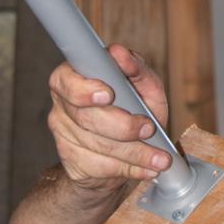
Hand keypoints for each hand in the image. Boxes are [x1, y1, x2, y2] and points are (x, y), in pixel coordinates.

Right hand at [47, 43, 172, 185]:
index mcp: (74, 76)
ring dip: (134, 153)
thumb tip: (120, 54)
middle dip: (123, 126)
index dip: (86, 90)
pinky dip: (129, 169)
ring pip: (97, 146)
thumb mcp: (144, 88)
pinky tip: (146, 169)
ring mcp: (64, 134)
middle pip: (87, 117)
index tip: (108, 95)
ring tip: (160, 158)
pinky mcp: (71, 160)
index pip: (67, 80)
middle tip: (149, 129)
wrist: (121, 151)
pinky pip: (100, 167)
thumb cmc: (134, 110)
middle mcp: (63, 104)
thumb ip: (137, 69)